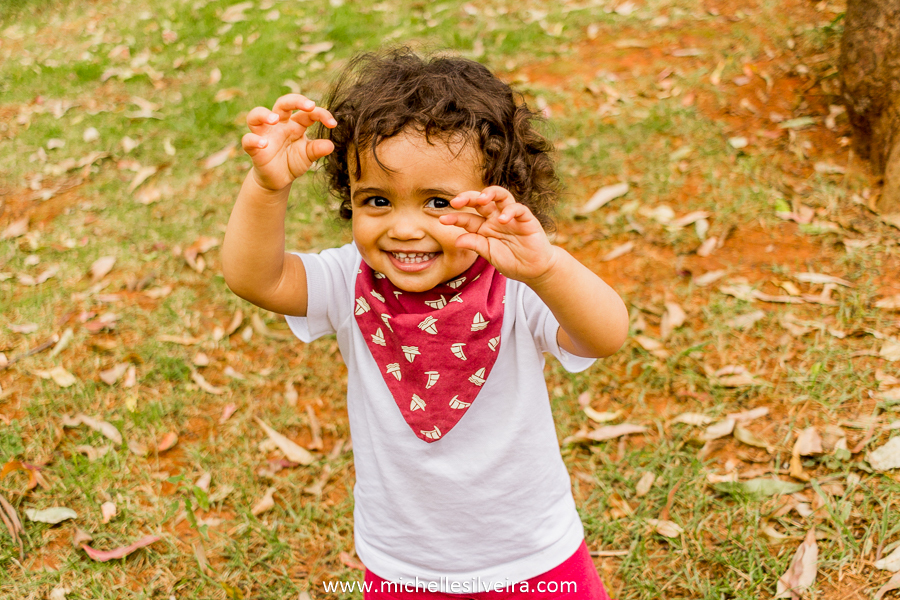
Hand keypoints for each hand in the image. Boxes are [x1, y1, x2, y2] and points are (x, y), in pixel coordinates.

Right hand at [241, 94, 336, 191]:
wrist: (278, 180)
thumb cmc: (292, 162)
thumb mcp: (308, 156)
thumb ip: (317, 149)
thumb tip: (331, 145)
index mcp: (295, 124)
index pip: (307, 113)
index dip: (321, 114)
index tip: (333, 124)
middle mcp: (279, 125)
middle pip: (283, 103)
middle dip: (296, 100)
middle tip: (309, 106)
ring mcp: (264, 134)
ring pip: (256, 115)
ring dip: (264, 114)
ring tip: (275, 119)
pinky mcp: (254, 148)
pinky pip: (248, 140)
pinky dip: (254, 140)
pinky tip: (263, 144)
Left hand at [439, 186, 559, 282]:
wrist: (534, 270)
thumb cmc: (512, 261)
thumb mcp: (489, 254)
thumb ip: (475, 244)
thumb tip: (457, 240)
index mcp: (484, 227)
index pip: (467, 218)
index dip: (455, 217)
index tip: (442, 219)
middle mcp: (495, 218)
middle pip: (481, 201)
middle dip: (468, 197)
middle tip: (456, 201)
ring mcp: (510, 216)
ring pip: (500, 195)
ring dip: (489, 193)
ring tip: (481, 199)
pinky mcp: (526, 218)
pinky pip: (517, 208)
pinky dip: (509, 211)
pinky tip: (502, 219)